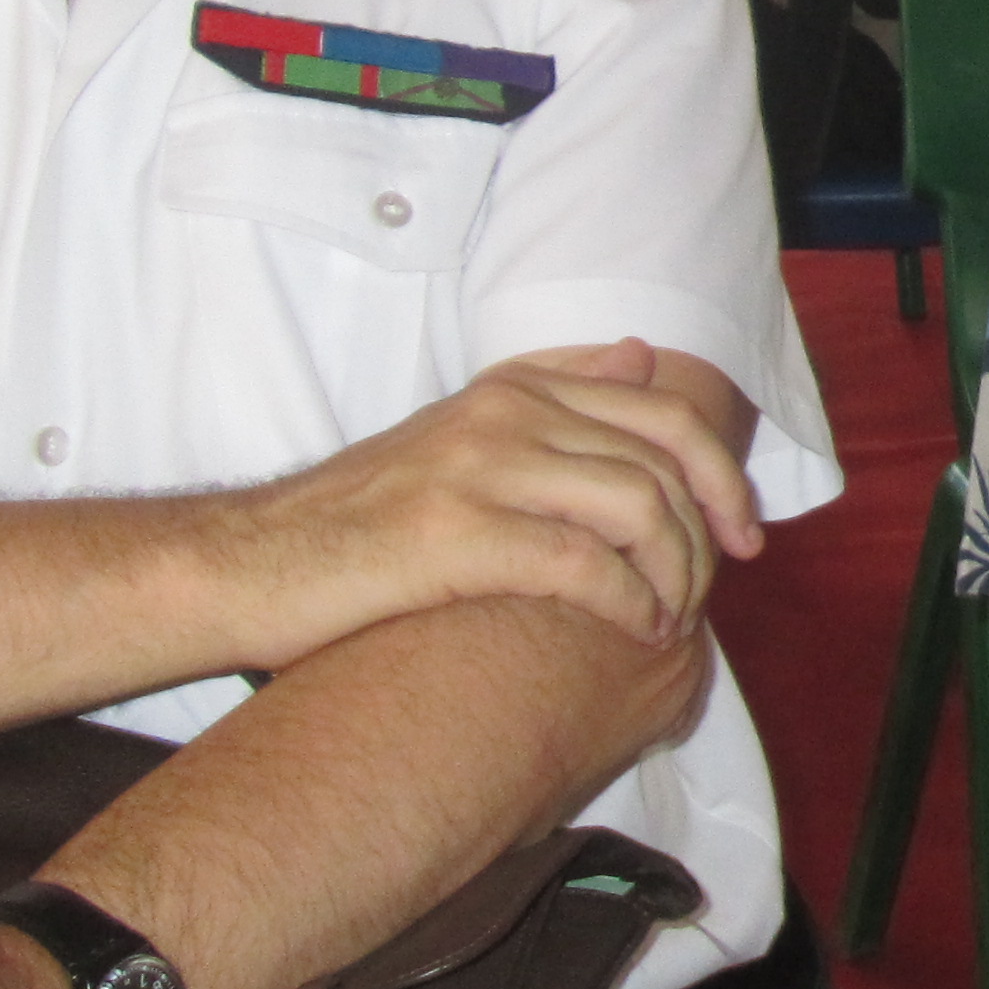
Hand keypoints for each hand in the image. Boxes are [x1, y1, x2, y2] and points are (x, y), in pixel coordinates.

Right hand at [224, 339, 760, 667]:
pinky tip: (634, 632)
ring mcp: (478, 468)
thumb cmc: (355, 522)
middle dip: (714, 523)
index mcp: (511, 389)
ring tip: (671, 618)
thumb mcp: (457, 434)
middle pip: (664, 453)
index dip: (719, 471)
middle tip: (725, 583)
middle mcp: (503, 414)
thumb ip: (550, 395)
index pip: (660, 408)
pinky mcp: (454, 534)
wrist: (247, 564)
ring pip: (637, 506)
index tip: (741, 532)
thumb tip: (641, 356)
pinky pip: (584, 564)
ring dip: (675, 572)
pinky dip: (628, 603)